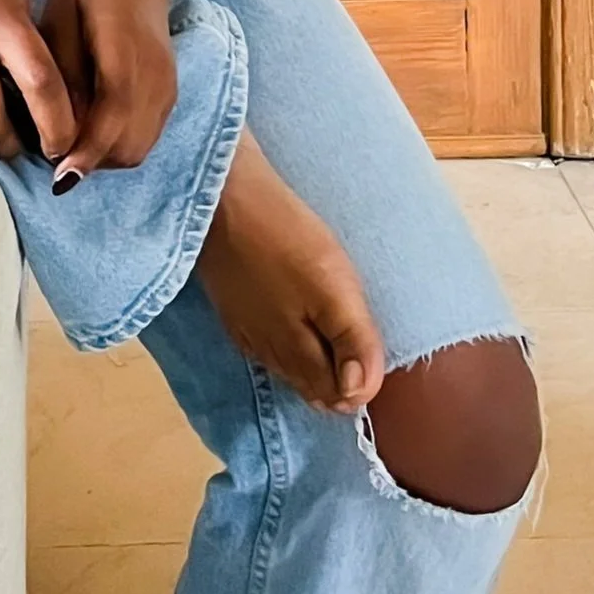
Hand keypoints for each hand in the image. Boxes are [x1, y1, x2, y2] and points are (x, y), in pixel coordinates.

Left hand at [39, 0, 180, 186]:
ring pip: (140, 149)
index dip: (85, 155)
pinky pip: (148, 138)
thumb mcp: (60, 22)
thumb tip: (60, 130)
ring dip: (106, 159)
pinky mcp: (171, 93)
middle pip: (128, 147)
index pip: (111, 120)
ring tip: (72, 148)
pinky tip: (94, 133)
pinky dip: (120, 147)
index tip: (57, 178)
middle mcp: (154, 78)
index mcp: (124, 55)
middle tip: (55, 158)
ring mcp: (168, 88)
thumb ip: (62, 76)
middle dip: (91, 163)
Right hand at [196, 131, 387, 413]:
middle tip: (359, 342)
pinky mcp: (232, 310)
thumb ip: (352, 342)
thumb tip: (359, 396)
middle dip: (338, 377)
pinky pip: (265, 347)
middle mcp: (268, 355)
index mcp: (296, 354)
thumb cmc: (287, 240)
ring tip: (333, 335)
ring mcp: (246, 333)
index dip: (360, 383)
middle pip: (312, 387)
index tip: (371, 350)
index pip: (335, 396)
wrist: (222, 197)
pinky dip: (287, 347)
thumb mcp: (334, 288)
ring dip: (314, 363)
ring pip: (288, 369)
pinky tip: (293, 326)